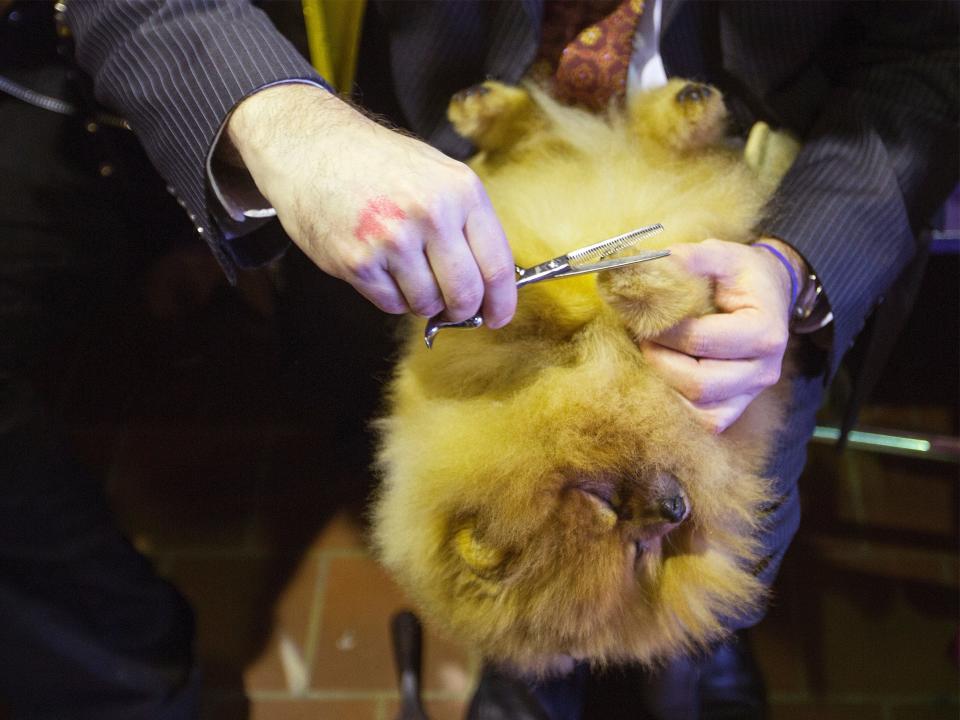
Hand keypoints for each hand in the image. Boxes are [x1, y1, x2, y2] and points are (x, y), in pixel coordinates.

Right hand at [225, 84, 516, 326]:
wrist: (312, 149)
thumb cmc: (378, 163)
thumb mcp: (437, 173)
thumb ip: (467, 222)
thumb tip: (491, 280)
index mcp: (460, 191)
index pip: (497, 266)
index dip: (501, 302)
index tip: (497, 317)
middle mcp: (430, 215)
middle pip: (464, 294)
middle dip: (462, 310)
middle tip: (454, 308)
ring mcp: (392, 240)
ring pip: (427, 304)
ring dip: (423, 301)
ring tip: (407, 272)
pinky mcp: (358, 262)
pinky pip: (391, 304)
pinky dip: (392, 297)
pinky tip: (382, 268)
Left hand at [640, 238, 803, 432]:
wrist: (767, 294)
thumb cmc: (741, 275)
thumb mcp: (721, 254)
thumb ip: (689, 257)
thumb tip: (648, 263)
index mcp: (765, 332)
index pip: (700, 340)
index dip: (663, 330)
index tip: (644, 315)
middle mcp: (764, 371)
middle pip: (698, 383)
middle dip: (660, 360)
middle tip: (644, 337)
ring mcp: (751, 394)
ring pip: (699, 408)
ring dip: (665, 383)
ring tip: (654, 353)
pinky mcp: (736, 407)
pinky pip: (704, 421)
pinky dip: (677, 404)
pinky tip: (665, 376)